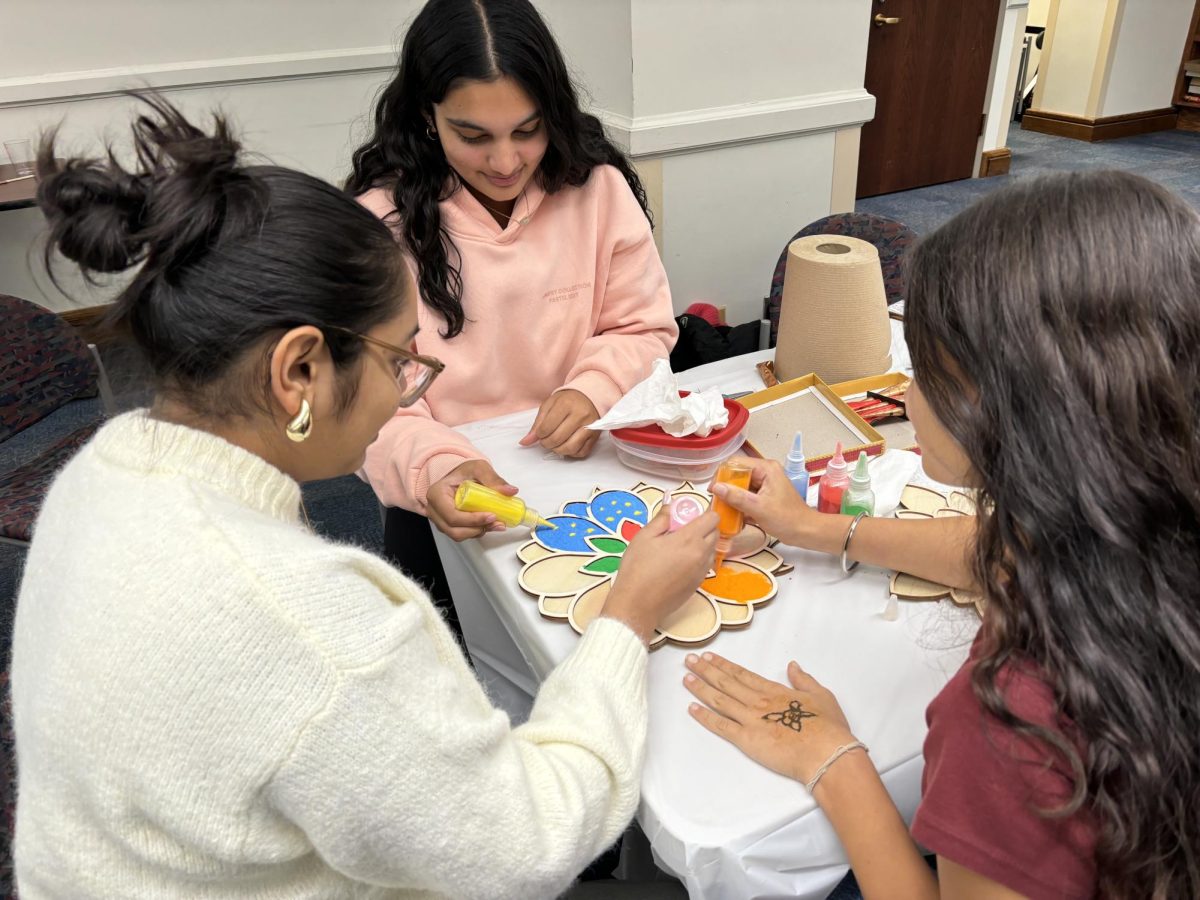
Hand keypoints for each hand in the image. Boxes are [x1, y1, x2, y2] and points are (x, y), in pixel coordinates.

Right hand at [425, 459, 517, 541]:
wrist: (459, 475)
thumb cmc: (464, 472)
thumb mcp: (479, 468)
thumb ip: (493, 479)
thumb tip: (510, 491)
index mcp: (437, 495)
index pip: (452, 515)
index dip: (472, 520)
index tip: (491, 515)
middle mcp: (434, 510)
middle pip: (454, 529)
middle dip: (478, 528)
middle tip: (497, 521)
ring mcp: (440, 519)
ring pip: (458, 535)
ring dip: (479, 532)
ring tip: (495, 523)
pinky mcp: (449, 525)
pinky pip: (462, 533)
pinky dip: (477, 531)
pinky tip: (489, 524)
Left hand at [519, 389, 599, 458]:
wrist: (589, 396)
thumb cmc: (567, 401)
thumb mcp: (549, 406)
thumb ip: (537, 424)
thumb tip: (525, 442)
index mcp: (566, 405)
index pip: (546, 428)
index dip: (539, 435)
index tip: (540, 433)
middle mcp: (580, 415)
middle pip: (557, 439)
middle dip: (546, 444)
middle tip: (546, 440)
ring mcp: (590, 427)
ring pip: (570, 448)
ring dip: (558, 450)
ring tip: (555, 444)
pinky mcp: (595, 436)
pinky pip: (581, 452)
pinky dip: (571, 453)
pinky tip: (567, 445)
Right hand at [601, 509, 719, 642]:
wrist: (638, 604)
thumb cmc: (638, 569)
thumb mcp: (644, 537)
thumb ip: (661, 518)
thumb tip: (671, 506)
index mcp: (689, 539)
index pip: (713, 518)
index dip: (704, 512)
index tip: (690, 514)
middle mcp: (701, 554)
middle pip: (715, 532)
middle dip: (704, 526)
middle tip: (682, 528)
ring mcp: (702, 571)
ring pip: (712, 549)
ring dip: (702, 542)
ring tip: (680, 545)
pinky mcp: (699, 583)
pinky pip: (706, 564)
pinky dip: (698, 557)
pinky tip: (679, 561)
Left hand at [683, 652, 854, 784]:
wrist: (826, 754)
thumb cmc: (828, 727)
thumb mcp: (821, 695)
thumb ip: (804, 680)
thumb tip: (793, 665)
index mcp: (774, 691)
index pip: (742, 674)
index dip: (723, 665)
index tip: (709, 656)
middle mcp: (758, 702)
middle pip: (726, 682)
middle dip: (705, 670)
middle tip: (689, 660)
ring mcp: (750, 720)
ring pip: (719, 700)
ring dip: (701, 688)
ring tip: (686, 678)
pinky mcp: (746, 740)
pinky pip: (721, 726)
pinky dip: (705, 717)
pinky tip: (692, 708)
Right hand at [709, 455, 821, 547]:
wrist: (805, 532)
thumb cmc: (786, 519)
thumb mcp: (758, 508)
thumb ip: (736, 497)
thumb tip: (716, 487)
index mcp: (766, 468)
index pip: (736, 463)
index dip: (722, 475)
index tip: (713, 491)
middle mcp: (765, 471)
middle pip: (737, 474)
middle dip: (726, 488)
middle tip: (717, 503)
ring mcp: (765, 483)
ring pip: (741, 486)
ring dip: (732, 498)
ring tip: (723, 511)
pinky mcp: (765, 494)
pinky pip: (747, 495)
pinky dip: (740, 504)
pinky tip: (735, 516)